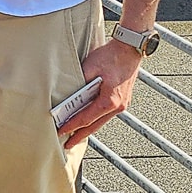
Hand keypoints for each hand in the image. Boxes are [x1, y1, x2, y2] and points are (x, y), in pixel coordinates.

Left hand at [60, 32, 145, 147]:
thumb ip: (80, 83)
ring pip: (101, 121)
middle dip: (80, 135)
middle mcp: (118, 106)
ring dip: (88, 128)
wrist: (130, 48)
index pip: (86, 118)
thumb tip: (69, 95)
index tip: (61, 132)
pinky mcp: (122, 100)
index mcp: (109, 101)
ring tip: (75, 135)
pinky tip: (88, 121)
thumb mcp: (90, 67)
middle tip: (67, 144)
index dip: (72, 126)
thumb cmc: (112, 56)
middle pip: (94, 125)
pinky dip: (95, 119)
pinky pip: (105, 114)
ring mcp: (122, 104)